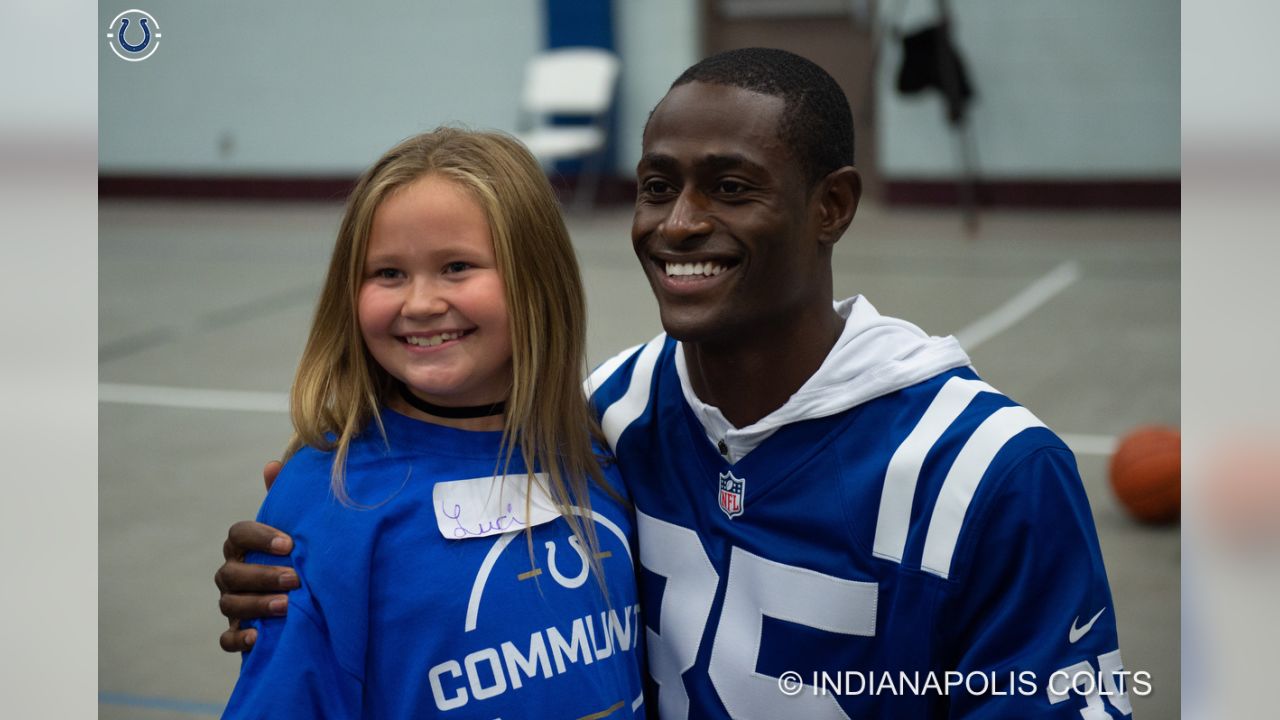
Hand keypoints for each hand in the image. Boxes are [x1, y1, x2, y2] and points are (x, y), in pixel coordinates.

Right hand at [214, 462, 296, 651]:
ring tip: (287, 606)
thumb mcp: (293, 527)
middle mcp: (232, 572)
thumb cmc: (294, 554)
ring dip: (257, 605)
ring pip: (230, 604)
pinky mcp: (237, 630)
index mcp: (243, 544)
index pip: (238, 534)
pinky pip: (226, 638)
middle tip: (295, 578)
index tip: (290, 543)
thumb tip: (272, 464)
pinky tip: (259, 638)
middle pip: (232, 573)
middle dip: (263, 575)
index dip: (261, 537)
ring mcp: (231, 601)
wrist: (303, 595)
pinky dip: (239, 638)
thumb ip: (283, 499)